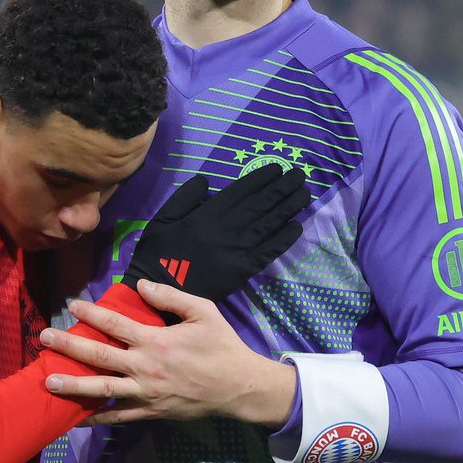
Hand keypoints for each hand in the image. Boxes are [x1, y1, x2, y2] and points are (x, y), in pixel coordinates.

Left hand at [40, 280, 297, 426]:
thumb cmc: (222, 346)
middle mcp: (144, 368)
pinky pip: (117, 417)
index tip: (72, 305)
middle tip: (44, 337)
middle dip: (68, 345)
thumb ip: (171, 297)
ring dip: (72, 385)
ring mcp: (145, 393)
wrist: (238, 388)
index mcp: (156, 341)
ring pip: (101, 389)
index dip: (91, 313)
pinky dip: (95, 418)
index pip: (114, 324)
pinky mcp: (149, 413)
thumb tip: (140, 286)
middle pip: (98, 356)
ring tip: (47, 381)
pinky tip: (74, 418)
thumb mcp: (203, 312)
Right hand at [123, 166, 309, 307]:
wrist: (160, 293)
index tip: (277, 168)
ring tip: (304, 194)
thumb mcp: (162, 219)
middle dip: (281, 189)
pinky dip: (283, 239)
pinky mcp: (242, 271)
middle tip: (299, 176)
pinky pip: (267, 252)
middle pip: (260, 205)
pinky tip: (296, 226)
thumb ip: (184, 198)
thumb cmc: (158, 254)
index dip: (260, 179)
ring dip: (288, 208)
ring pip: (268, 225)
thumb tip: (206, 181)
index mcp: (206, 215)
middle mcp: (225, 230)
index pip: (240, 192)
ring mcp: (236, 251)